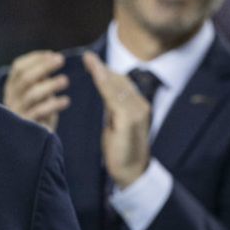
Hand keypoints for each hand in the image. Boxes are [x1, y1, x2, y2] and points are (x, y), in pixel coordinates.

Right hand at [2, 50, 70, 131]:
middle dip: (44, 67)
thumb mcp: (37, 93)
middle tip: (61, 60)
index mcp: (12, 87)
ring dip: (50, 85)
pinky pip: (39, 112)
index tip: (52, 54)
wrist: (29, 144)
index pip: (18, 67)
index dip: (35, 59)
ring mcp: (17, 112)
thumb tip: (53, 58)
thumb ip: (41, 79)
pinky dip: (53, 105)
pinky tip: (66, 101)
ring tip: (66, 81)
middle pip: (25, 78)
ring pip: (32, 94)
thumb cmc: (36, 113)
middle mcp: (11, 98)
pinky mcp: (26, 125)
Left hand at [83, 51, 150, 188]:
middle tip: (88, 57)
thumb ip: (113, 108)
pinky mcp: (130, 118)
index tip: (92, 62)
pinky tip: (96, 76)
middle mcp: (141, 105)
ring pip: (117, 86)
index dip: (106, 72)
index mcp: (138, 106)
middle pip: (120, 81)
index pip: (122, 84)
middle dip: (103, 68)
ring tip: (90, 61)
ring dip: (102, 72)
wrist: (131, 172)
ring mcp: (137, 111)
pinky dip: (104, 84)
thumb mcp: (115, 125)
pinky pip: (115, 97)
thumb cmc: (121, 151)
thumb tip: (105, 92)